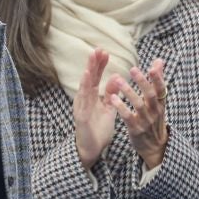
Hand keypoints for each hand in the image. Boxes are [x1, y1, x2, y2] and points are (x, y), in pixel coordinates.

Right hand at [74, 48, 117, 171]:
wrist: (92, 149)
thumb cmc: (98, 129)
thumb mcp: (108, 108)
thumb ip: (111, 93)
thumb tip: (116, 76)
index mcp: (92, 97)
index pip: (95, 78)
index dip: (99, 65)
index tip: (104, 52)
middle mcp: (84, 99)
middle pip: (89, 79)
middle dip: (93, 64)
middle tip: (98, 49)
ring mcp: (82, 107)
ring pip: (84, 87)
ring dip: (88, 72)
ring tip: (92, 59)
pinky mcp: (82, 116)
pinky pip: (83, 101)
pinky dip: (84, 88)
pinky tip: (87, 78)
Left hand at [105, 58, 169, 169]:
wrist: (154, 146)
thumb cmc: (154, 119)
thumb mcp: (158, 102)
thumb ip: (156, 81)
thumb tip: (159, 61)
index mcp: (160, 103)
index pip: (161, 89)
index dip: (158, 78)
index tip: (153, 67)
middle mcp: (155, 111)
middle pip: (150, 95)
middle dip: (142, 82)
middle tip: (132, 69)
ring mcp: (145, 121)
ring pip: (138, 105)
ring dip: (128, 92)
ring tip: (118, 80)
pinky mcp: (136, 129)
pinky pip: (128, 117)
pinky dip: (121, 107)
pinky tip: (113, 98)